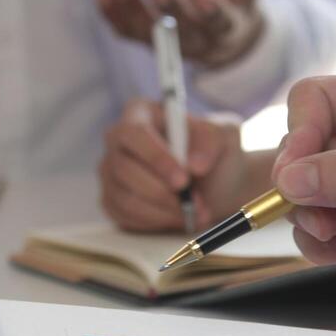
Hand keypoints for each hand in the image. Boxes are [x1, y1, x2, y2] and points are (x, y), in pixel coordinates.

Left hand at [96, 0, 272, 68]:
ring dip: (131, 11)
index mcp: (229, 25)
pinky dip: (113, 15)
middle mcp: (200, 40)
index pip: (223, 23)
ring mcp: (172, 42)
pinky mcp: (149, 39)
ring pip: (149, 34)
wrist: (225, 30)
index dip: (215, 13)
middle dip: (171, 10)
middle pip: (184, 31)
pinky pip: (127, 32)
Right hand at [98, 99, 251, 231]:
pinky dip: (155, 222)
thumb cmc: (214, 153)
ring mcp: (111, 172)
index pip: (135, 133)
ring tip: (195, 214)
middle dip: (162, 192)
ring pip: (125, 197)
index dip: (156, 158)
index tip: (184, 180)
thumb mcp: (223, 137)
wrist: (217, 184)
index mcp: (139, 113)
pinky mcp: (113, 201)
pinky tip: (179, 220)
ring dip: (163, 212)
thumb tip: (194, 164)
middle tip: (193, 204)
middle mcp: (117, 142)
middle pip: (124, 169)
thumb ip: (211, 143)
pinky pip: (125, 216)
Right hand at [270, 75, 335, 319]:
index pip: (316, 102)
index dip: (300, 134)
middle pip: (303, 153)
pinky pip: (322, 234)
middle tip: (324, 218)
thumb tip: (290, 178)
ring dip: (312, 221)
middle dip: (303, 187)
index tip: (296, 175)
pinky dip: (324, 245)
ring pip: (306, 198)